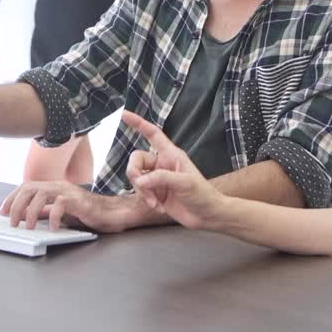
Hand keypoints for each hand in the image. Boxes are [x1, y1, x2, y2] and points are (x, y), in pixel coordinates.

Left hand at [0, 180, 144, 232]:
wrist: (113, 213)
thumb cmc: (87, 213)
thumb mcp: (61, 213)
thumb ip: (45, 212)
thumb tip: (24, 218)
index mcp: (53, 187)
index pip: (26, 187)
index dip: (11, 198)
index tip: (2, 212)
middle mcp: (59, 186)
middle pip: (29, 188)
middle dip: (16, 205)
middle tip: (11, 223)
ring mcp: (69, 192)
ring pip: (41, 193)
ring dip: (31, 211)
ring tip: (28, 227)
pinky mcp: (79, 201)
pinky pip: (61, 204)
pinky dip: (54, 217)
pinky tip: (53, 228)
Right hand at [123, 111, 224, 229]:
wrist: (207, 216)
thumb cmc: (203, 194)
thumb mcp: (184, 183)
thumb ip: (161, 178)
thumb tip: (140, 180)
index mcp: (171, 154)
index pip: (152, 134)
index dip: (138, 123)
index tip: (124, 114)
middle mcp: (162, 164)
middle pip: (136, 160)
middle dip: (135, 175)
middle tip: (143, 188)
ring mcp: (157, 179)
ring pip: (136, 179)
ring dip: (143, 193)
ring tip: (156, 204)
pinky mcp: (155, 193)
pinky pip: (140, 193)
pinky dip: (147, 201)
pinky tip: (160, 208)